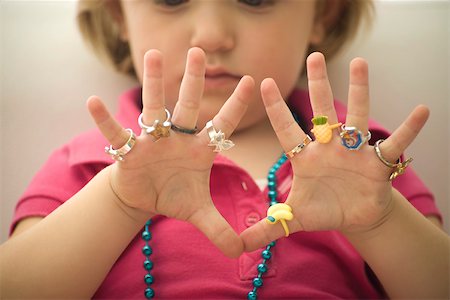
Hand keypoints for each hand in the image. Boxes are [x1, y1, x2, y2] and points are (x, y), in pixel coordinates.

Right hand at [87, 47, 254, 256]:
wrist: (145, 198)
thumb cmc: (175, 197)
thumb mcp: (199, 214)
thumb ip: (220, 229)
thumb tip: (242, 253)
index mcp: (200, 150)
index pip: (222, 125)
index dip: (235, 105)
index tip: (250, 81)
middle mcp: (178, 139)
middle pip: (187, 106)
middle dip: (193, 80)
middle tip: (200, 51)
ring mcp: (152, 142)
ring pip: (153, 108)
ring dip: (152, 83)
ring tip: (152, 54)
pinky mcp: (128, 151)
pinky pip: (117, 134)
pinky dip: (106, 120)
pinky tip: (93, 102)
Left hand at [241, 52, 428, 250]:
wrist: (353, 216)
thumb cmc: (323, 210)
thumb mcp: (294, 218)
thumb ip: (266, 228)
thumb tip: (237, 248)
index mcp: (304, 157)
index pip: (286, 129)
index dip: (275, 108)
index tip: (262, 81)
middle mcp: (328, 147)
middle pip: (321, 111)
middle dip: (317, 84)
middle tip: (314, 55)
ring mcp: (354, 151)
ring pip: (356, 116)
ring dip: (359, 92)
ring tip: (361, 63)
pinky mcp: (377, 163)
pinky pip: (394, 144)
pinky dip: (408, 129)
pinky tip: (423, 111)